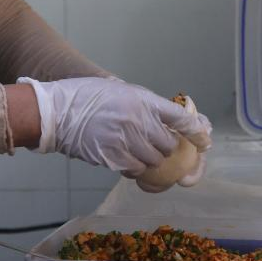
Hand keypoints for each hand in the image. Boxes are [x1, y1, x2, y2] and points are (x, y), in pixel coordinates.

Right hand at [18, 77, 211, 176]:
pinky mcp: (112, 159)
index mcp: (141, 99)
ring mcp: (125, 141)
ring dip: (150, 160)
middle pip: (168, 145)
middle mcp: (137, 121)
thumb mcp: (119, 90)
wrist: (56, 112)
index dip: (196, 131)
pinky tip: (122, 157)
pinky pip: (134, 170)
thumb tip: (168, 124)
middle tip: (153, 144)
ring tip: (134, 150)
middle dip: (164, 148)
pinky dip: (133, 167)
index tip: (205, 141)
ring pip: (153, 161)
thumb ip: (144, 106)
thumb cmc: (85, 96)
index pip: (179, 117)